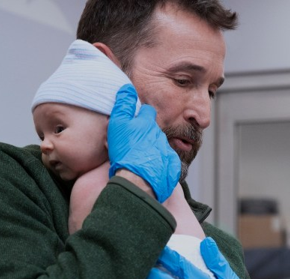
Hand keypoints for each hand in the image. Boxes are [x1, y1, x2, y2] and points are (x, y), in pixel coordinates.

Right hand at [107, 84, 180, 202]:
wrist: (137, 180)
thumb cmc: (125, 152)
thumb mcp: (118, 124)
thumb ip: (123, 105)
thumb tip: (127, 88)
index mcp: (147, 124)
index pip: (147, 112)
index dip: (140, 116)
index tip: (134, 123)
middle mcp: (159, 135)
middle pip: (152, 131)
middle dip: (145, 135)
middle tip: (133, 145)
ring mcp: (166, 151)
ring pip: (158, 146)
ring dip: (150, 151)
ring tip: (138, 160)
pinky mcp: (170, 166)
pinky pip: (165, 162)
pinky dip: (158, 164)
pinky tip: (148, 170)